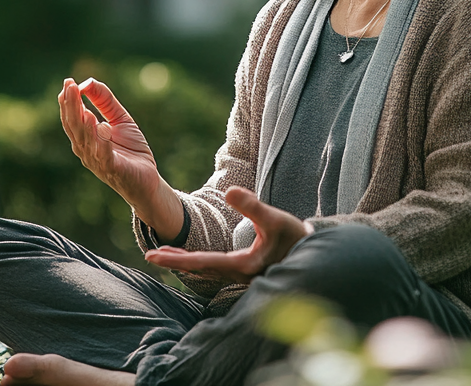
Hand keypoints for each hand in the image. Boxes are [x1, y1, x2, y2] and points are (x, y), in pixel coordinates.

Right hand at [59, 78, 181, 235]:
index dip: (68, 101)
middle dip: (71, 107)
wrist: (147, 180)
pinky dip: (102, 143)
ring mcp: (98, 161)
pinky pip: (105, 156)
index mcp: (85, 138)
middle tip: (69, 87)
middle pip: (75, 127)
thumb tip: (88, 82)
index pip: (72, 118)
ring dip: (84, 125)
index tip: (68, 82)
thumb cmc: (131, 150)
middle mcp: (87, 150)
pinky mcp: (114, 170)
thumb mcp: (120, 119)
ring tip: (83, 108)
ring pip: (86, 141)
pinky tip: (102, 128)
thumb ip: (105, 101)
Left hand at [144, 187, 312, 283]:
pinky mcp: (248, 275)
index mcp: (243, 265)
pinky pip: (217, 271)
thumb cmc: (297, 238)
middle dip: (175, 262)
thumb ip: (252, 206)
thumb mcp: (276, 219)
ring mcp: (243, 278)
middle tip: (150, 256)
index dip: (175, 258)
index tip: (152, 255)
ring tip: (167, 256)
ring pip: (207, 272)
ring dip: (187, 264)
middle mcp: (239, 276)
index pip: (201, 262)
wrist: (319, 256)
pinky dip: (201, 265)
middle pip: (199, 269)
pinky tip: (196, 261)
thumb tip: (228, 191)